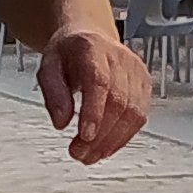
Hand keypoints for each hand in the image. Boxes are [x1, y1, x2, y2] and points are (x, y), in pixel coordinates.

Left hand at [38, 24, 149, 162]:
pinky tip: (107, 147)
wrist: (91, 37)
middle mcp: (120, 58)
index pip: (99, 81)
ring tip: (91, 155)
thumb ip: (52, 93)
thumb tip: (62, 122)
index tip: (85, 136)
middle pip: (119, 101)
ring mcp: (136, 71)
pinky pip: (140, 117)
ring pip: (133, 113)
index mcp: (92, 48)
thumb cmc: (69, 52)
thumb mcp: (48, 66)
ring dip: (112, 140)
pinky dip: (123, 137)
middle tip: (80, 153)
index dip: (94, 111)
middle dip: (100, 135)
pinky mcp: (145, 85)